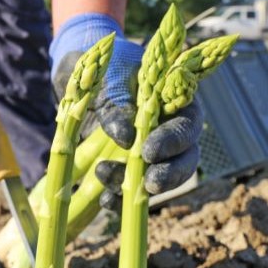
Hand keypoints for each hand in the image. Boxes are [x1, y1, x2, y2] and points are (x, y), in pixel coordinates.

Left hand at [50, 14, 202, 209]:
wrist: (80, 74)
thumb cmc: (102, 67)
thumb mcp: (107, 78)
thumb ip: (118, 104)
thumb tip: (126, 138)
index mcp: (175, 102)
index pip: (186, 126)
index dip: (173, 142)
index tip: (148, 150)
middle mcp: (169, 131)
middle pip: (184, 160)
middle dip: (168, 175)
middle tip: (149, 184)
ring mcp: (150, 152)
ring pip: (159, 178)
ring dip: (136, 186)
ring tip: (104, 175)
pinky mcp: (129, 167)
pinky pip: (132, 190)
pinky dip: (120, 198)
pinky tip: (105, 201)